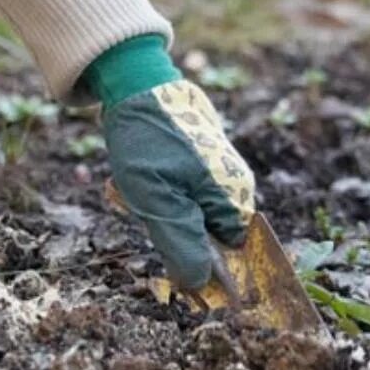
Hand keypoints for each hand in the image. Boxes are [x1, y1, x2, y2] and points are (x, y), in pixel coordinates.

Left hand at [103, 79, 254, 289]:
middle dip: (169, 226)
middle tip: (143, 201)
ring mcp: (218, 171)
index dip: (195, 255)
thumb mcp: (158, 201)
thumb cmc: (147, 142)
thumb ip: (181, 244)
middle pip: (204, 234)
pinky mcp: (200, 160)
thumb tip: (198, 286)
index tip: (163, 237)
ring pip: (186, 214)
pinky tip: (136, 175)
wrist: (136, 84)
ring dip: (155, 207)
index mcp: (234, 197)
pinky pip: (178, 193)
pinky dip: (154, 191)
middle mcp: (234, 185)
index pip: (226, 254)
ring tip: (134, 185)